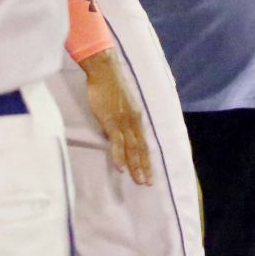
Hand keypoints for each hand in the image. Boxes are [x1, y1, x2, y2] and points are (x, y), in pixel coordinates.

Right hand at [79, 48, 153, 185]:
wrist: (105, 72)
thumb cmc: (110, 86)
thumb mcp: (122, 105)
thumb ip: (121, 120)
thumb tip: (116, 134)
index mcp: (137, 118)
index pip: (144, 143)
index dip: (146, 159)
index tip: (150, 173)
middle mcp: (134, 122)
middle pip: (141, 149)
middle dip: (144, 167)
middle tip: (147, 183)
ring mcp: (123, 122)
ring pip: (132, 148)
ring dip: (135, 166)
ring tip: (138, 181)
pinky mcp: (111, 121)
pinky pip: (116, 142)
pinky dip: (119, 156)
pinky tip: (121, 168)